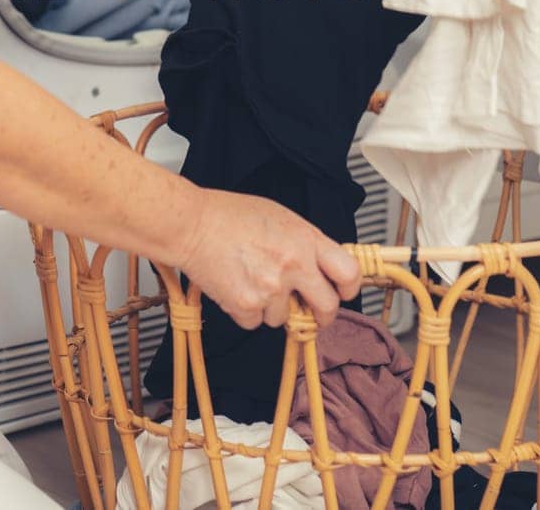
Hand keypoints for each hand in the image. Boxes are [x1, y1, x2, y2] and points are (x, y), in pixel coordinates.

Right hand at [177, 189, 362, 329]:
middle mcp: (294, 265)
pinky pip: (255, 323)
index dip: (349, 288)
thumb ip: (304, 243)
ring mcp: (271, 289)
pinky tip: (235, 287)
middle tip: (310, 313)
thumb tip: (318, 268)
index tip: (342, 293)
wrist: (190, 224)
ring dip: (271, 308)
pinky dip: (246, 312)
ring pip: (284, 319)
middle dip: (320, 316)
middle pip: (327, 308)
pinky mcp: (247, 306)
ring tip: (250, 280)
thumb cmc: (228, 215)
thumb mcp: (280, 217)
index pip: (349, 272)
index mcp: (306, 239)